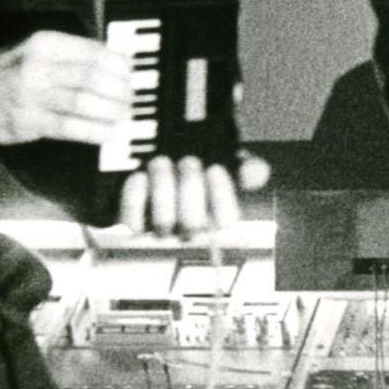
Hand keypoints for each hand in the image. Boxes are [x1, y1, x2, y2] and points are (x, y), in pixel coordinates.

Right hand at [0, 31, 131, 146]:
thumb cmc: (8, 71)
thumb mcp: (37, 50)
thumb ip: (73, 55)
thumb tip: (118, 64)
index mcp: (46, 43)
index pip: (95, 53)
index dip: (121, 67)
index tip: (132, 76)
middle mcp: (38, 66)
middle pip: (93, 77)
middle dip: (120, 91)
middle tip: (132, 99)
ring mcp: (31, 94)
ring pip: (83, 101)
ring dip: (111, 111)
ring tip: (124, 115)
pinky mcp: (27, 121)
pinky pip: (69, 126)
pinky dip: (94, 130)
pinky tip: (109, 133)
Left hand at [109, 151, 269, 237]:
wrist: (161, 161)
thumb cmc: (199, 164)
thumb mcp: (227, 159)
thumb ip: (246, 165)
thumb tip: (256, 172)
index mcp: (219, 215)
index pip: (227, 220)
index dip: (221, 196)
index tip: (215, 168)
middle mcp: (192, 229)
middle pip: (194, 223)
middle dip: (190, 187)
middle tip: (188, 160)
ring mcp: (162, 229)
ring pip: (163, 223)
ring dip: (163, 187)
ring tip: (162, 161)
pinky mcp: (135, 223)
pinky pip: (133, 219)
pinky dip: (135, 196)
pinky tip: (139, 175)